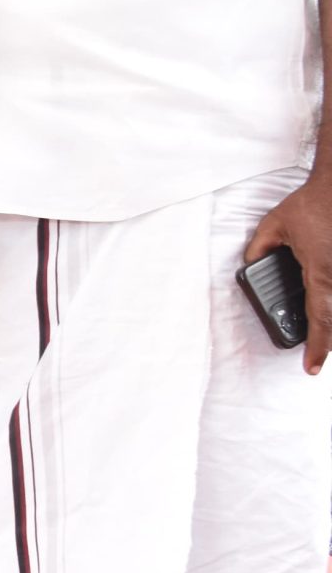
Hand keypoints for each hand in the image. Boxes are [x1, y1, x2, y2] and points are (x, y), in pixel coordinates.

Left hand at [249, 174, 331, 373]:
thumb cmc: (310, 205)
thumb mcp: (273, 226)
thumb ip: (257, 249)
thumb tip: (249, 267)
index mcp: (320, 272)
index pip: (319, 318)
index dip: (317, 347)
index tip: (311, 367)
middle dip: (328, 339)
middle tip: (317, 356)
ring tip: (322, 337)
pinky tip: (327, 311)